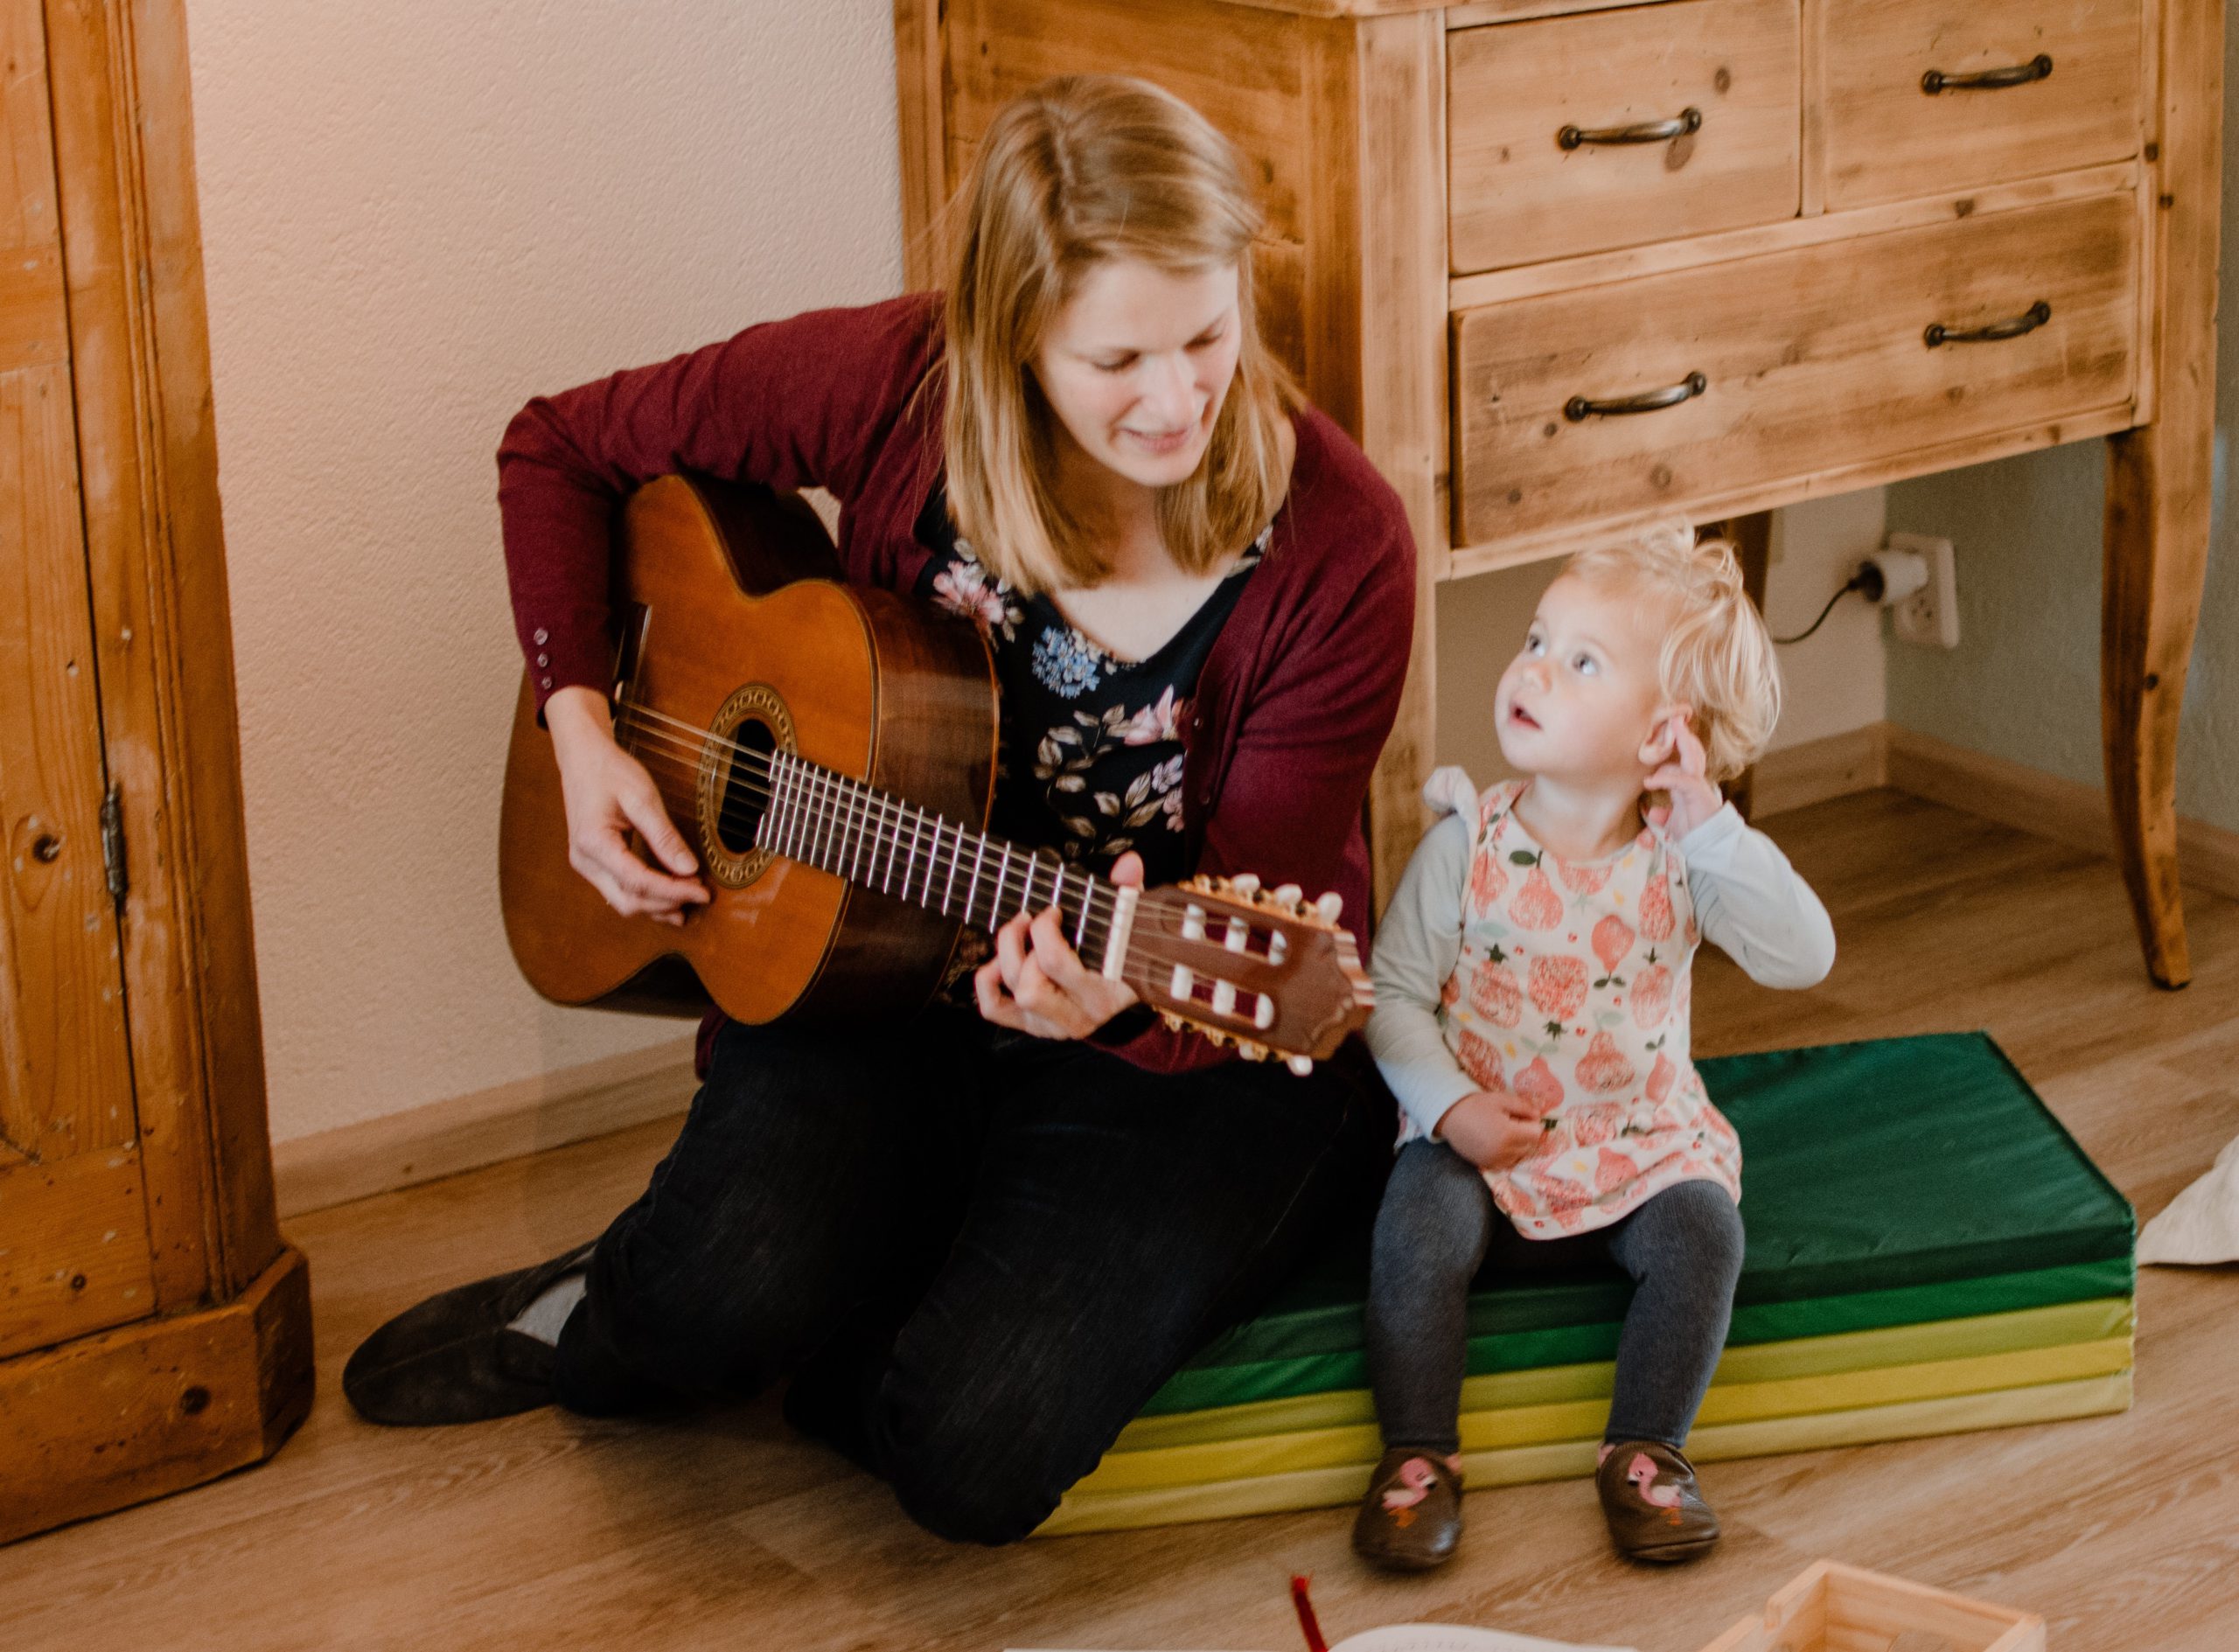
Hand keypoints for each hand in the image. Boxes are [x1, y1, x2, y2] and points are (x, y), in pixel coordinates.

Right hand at [546, 685, 710, 925]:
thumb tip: (689, 869)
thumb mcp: (642, 797)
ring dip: (658, 905)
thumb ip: (664, 836)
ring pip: (623, 901)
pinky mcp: (593, 864)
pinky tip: (670, 898)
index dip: (674, 891)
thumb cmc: (610, 771)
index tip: (703, 891)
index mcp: (593, 842)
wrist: (582, 758)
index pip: (638, 881)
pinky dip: (647, 897)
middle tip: (702, 895)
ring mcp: (586, 865)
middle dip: (667, 903)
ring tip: (691, 900)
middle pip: (629, 900)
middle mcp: (584, 861)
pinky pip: (620, 891)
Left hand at [975, 851, 1143, 1039]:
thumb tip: (1128, 863)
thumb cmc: (1124, 961)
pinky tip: (998, 961)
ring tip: (1018, 931)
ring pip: (1014, 994)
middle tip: (1030, 919)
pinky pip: (995, 1009)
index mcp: (1102, 995)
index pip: (1055, 964)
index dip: (1044, 930)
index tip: (1053, 911)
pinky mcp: (1032, 1026)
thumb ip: (1128, 895)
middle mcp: (1077, 1017)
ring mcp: (1052, 1025)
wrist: (1125, 1005)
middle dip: (1021, 945)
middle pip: (1029, 986)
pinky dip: (987, 983)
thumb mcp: (1130, 928)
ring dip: (1007, 956)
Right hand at [1435, 1089, 1546, 1172]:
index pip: (1536, 1134)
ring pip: (1519, 1156)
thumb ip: (1523, 1107)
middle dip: (1526, 1135)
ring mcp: (1495, 1160)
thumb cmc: (1476, 1105)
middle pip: (1529, 1146)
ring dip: (1517, 1145)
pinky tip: (1497, 1142)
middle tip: (1512, 1123)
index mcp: (1508, 1134)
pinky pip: (1507, 1163)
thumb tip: (1538, 1116)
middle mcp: (1503, 1151)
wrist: (1450, 1117)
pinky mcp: (1487, 1164)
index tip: (1521, 1117)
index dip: (1531, 1124)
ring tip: (1503, 1133)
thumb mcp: (1501, 1100)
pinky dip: (1507, 1154)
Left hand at [1644, 711, 1723, 839]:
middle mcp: (1695, 781)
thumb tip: (1653, 811)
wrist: (1709, 846)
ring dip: (1684, 742)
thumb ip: (1664, 814)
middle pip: (1692, 751)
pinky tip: (1650, 781)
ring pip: (1693, 759)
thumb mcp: (1673, 822)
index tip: (1666, 729)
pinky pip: (1682, 782)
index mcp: (1688, 784)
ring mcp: (1699, 786)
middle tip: (1675, 717)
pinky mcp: (1699, 795)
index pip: (1682, 759)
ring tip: (1674, 728)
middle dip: (1684, 734)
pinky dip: (1666, 779)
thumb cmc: (1693, 832)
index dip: (1675, 745)